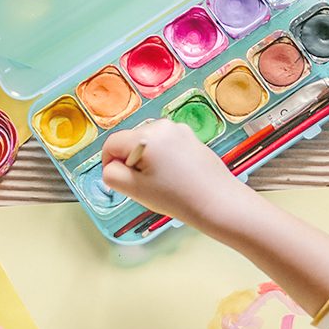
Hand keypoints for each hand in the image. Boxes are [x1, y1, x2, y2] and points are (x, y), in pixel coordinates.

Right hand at [102, 119, 242, 224]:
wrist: (218, 203)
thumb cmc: (176, 198)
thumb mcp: (135, 190)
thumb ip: (112, 175)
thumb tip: (110, 165)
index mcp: (146, 136)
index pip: (112, 144)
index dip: (110, 164)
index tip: (124, 182)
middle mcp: (163, 125)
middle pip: (130, 142)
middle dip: (132, 162)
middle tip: (148, 185)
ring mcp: (179, 130)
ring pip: (148, 144)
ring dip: (148, 160)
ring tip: (164, 181)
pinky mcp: (191, 137)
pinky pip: (166, 144)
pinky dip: (164, 158)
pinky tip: (177, 176)